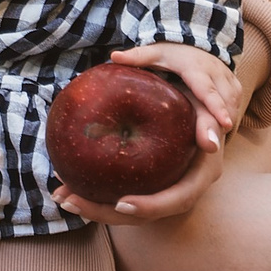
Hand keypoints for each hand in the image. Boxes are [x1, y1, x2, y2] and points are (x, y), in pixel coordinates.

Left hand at [49, 42, 239, 224]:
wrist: (207, 98)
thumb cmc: (192, 85)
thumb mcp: (181, 75)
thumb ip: (152, 65)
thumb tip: (117, 56)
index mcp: (206, 163)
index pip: (181, 194)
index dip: (152, 204)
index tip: (121, 202)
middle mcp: (192, 183)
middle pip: (151, 211)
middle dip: (109, 213)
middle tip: (73, 200)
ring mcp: (176, 186)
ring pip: (137, 212)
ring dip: (98, 210)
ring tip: (62, 196)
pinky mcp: (160, 185)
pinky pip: (132, 200)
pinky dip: (102, 199)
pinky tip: (69, 190)